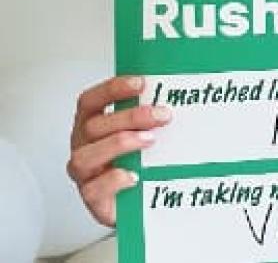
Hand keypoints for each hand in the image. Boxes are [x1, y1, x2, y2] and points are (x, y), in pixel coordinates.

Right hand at [68, 76, 170, 226]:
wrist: (139, 204)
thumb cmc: (142, 163)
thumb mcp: (146, 133)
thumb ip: (153, 116)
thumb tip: (182, 94)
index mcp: (93, 126)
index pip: (90, 101)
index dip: (111, 90)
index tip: (140, 83)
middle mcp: (84, 147)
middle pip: (94, 126)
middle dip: (129, 117)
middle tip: (162, 115)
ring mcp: (85, 174)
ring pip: (85, 157)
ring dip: (119, 144)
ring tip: (150, 140)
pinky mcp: (93, 199)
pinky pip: (94, 189)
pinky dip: (114, 180)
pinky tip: (135, 176)